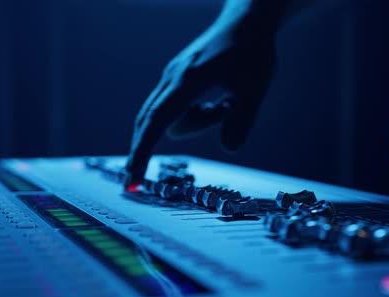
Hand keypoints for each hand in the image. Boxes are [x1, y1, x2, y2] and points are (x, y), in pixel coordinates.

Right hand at [125, 15, 276, 183]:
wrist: (248, 23)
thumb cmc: (252, 53)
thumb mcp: (255, 89)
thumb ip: (241, 121)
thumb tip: (228, 148)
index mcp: (188, 81)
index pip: (157, 121)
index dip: (143, 151)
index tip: (133, 176)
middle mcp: (173, 78)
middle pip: (151, 121)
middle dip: (144, 149)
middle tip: (136, 182)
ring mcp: (174, 77)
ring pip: (171, 118)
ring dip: (196, 124)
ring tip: (226, 106)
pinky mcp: (179, 78)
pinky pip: (178, 108)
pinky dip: (195, 115)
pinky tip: (220, 101)